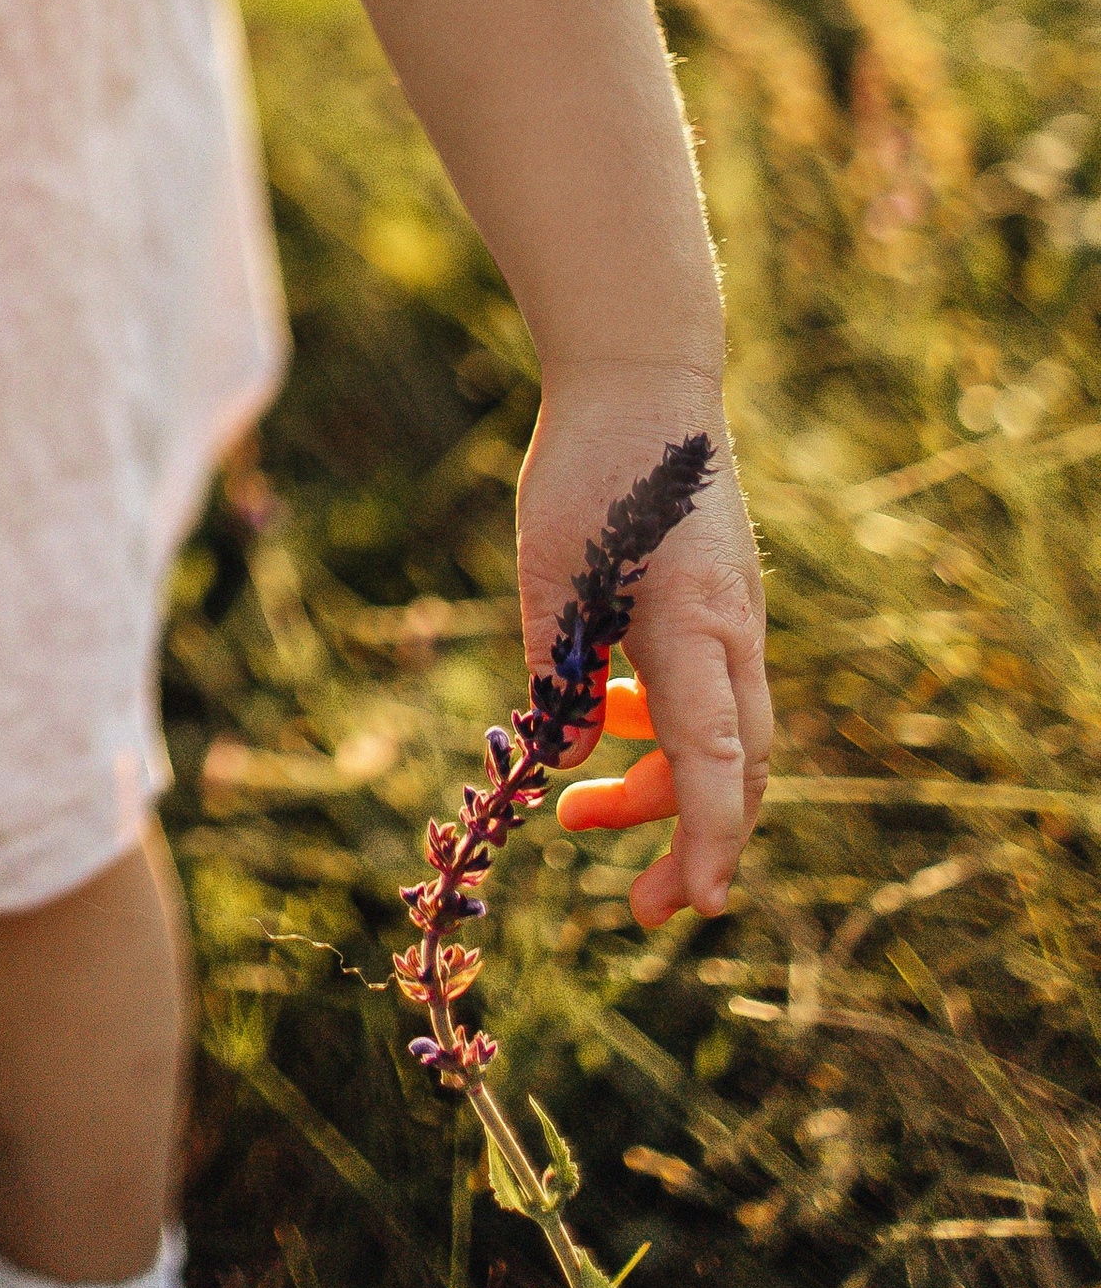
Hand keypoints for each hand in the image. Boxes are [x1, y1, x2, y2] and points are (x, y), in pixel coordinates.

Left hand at [516, 369, 769, 928]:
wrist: (644, 378)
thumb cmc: (593, 469)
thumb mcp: (552, 573)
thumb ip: (559, 673)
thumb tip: (570, 761)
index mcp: (698, 631)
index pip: (716, 765)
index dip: (710, 845)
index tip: (698, 909)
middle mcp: (734, 635)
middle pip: (731, 769)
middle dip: (688, 843)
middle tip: (638, 907)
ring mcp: (735, 619)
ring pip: (716, 735)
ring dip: (661, 786)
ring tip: (577, 813)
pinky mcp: (718, 602)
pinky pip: (701, 689)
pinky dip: (660, 724)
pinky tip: (602, 714)